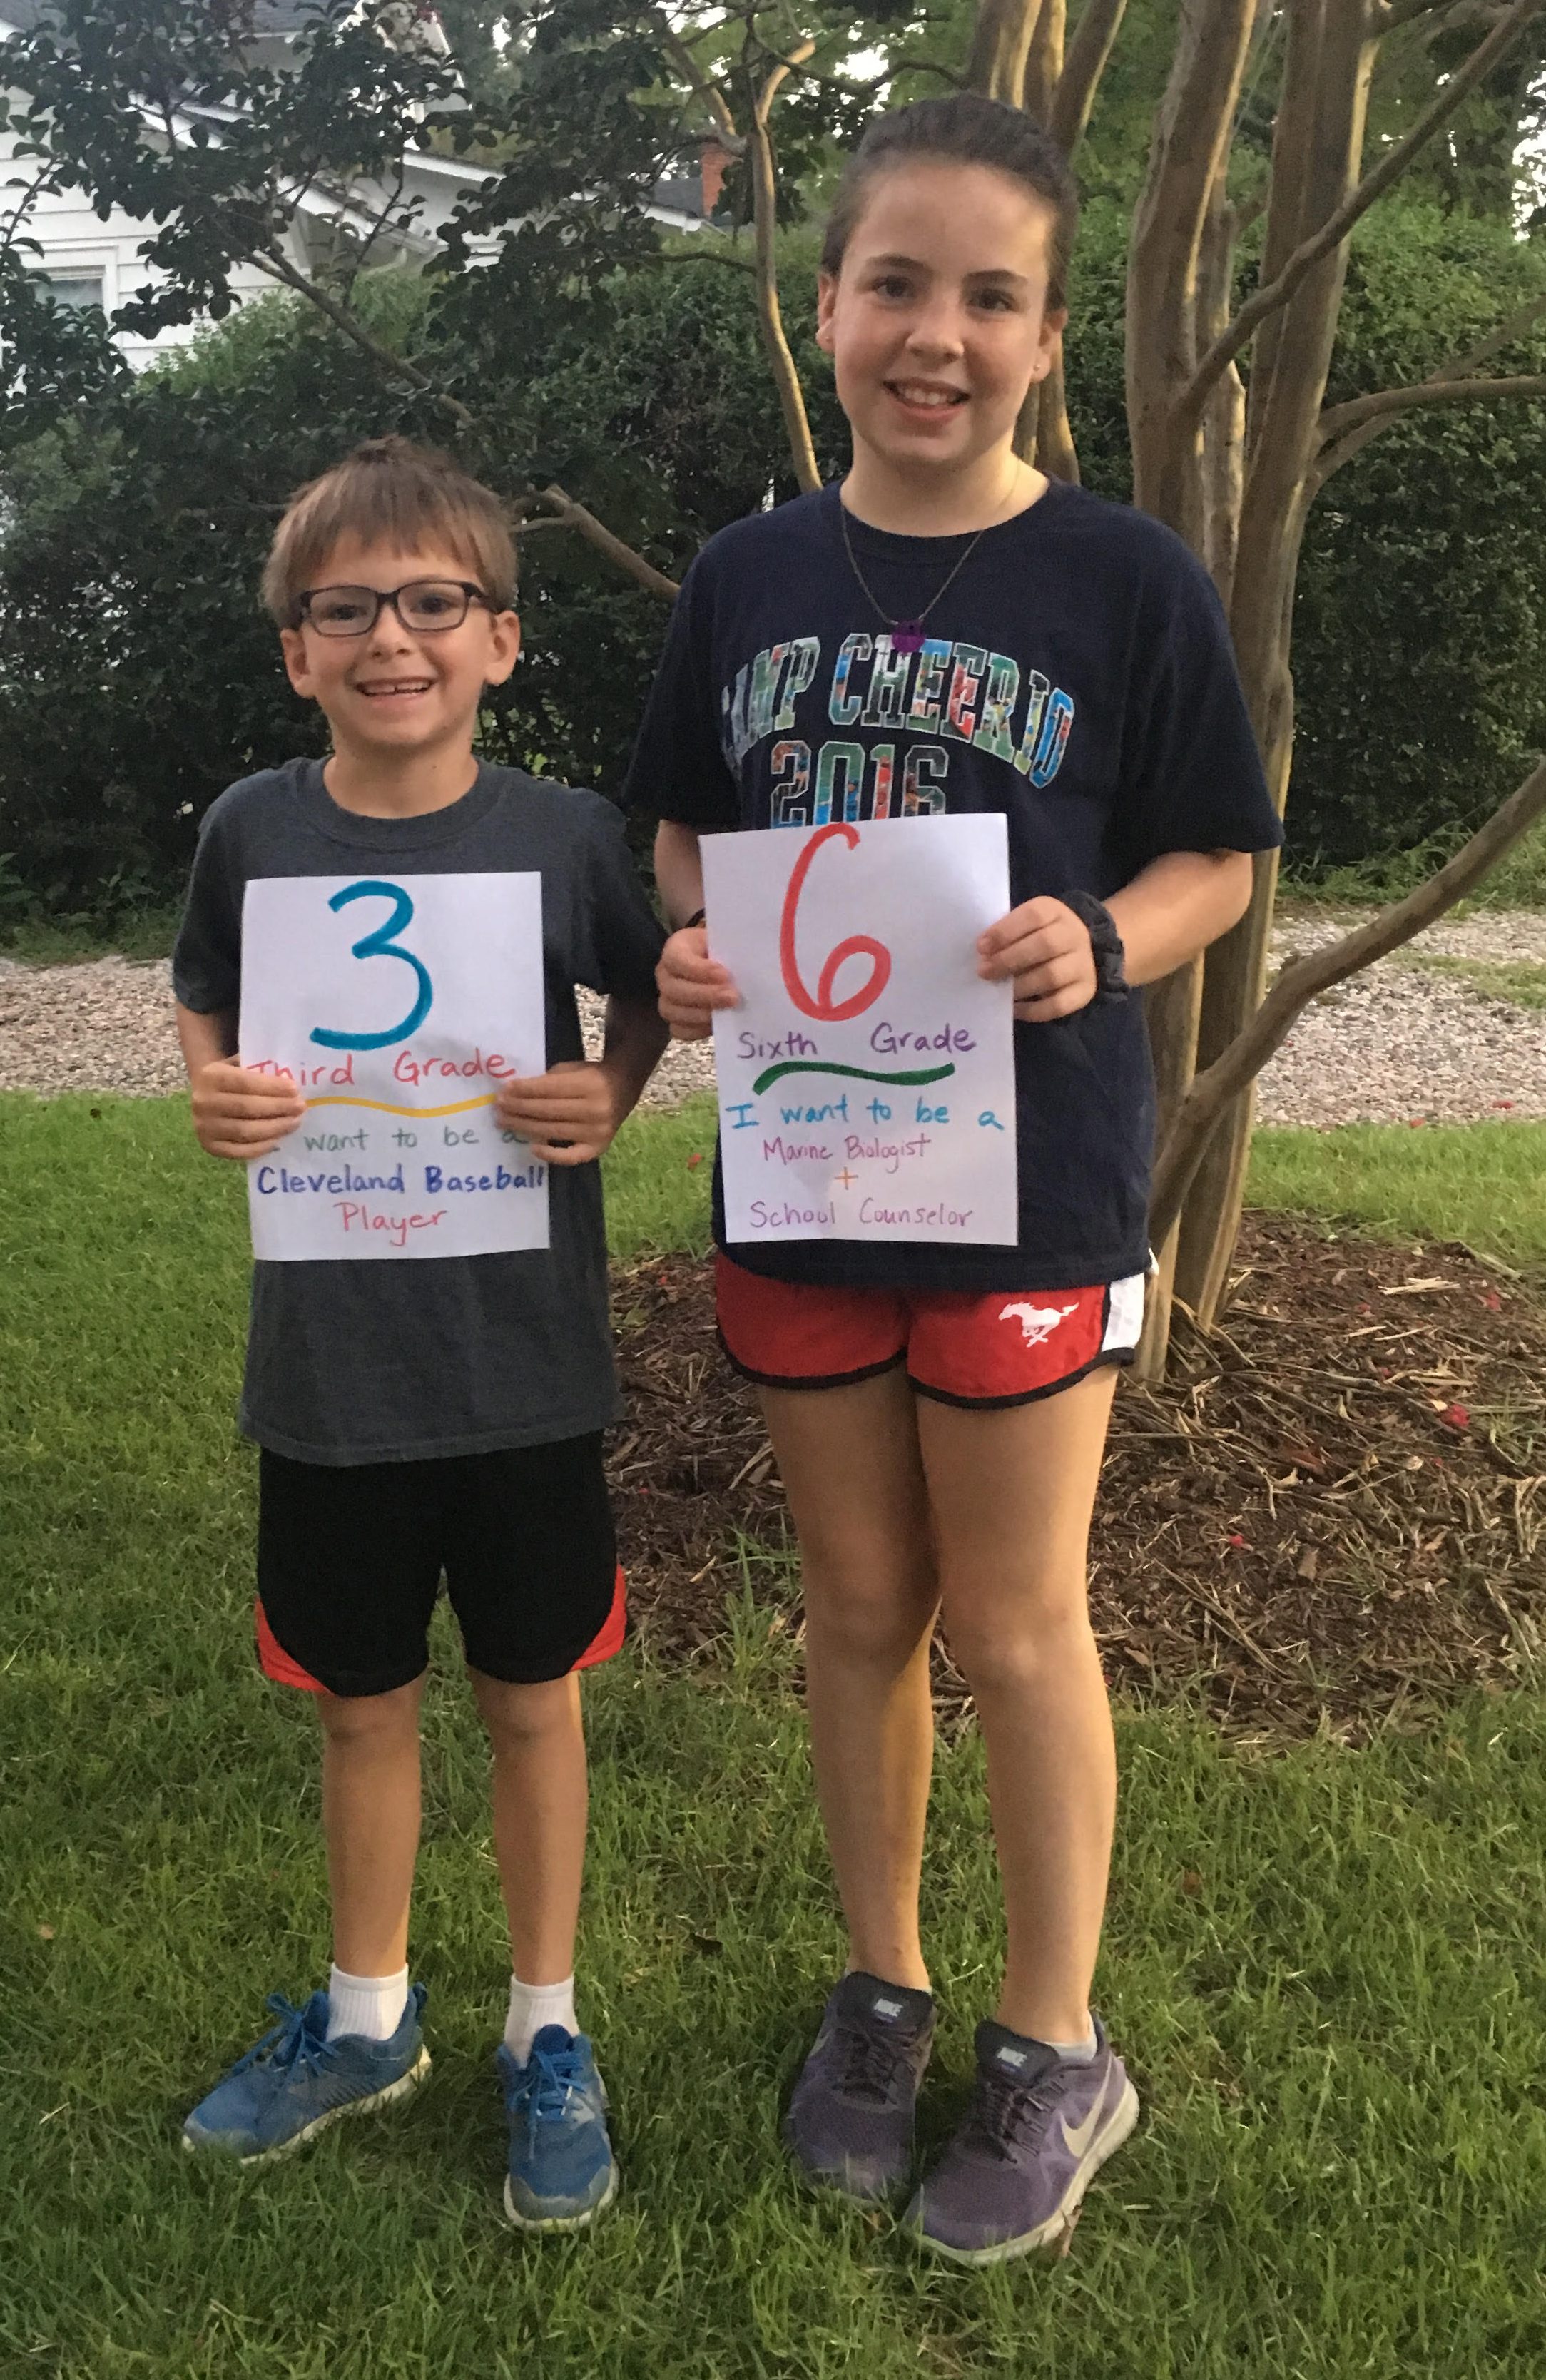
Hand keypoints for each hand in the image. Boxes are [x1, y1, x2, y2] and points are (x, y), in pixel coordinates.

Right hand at [189, 1058, 305, 1158]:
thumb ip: (260, 1071)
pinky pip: (240, 1151)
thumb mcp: (240, 1065)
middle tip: (300, 1107)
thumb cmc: (231, 1079)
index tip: (295, 1090)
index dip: (271, 1087)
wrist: (205, 1096)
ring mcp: (204, 1127)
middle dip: (278, 1108)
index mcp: (210, 1076)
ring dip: (275, 1128)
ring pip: (245, 1131)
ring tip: (295, 1122)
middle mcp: (203, 1103)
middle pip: (246, 1107)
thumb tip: (290, 1085)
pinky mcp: (210, 1147)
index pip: (244, 1082)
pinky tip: (279, 1139)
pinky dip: (262, 1147)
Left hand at [496, 1059, 627, 1165]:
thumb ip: (548, 1081)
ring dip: (524, 1126)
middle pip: (548, 1111)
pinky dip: (551, 1155)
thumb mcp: (571, 1069)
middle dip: (519, 1108)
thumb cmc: (591, 1077)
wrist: (623, 1088)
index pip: (548, 1090)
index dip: (524, 1090)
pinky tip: (532, 1147)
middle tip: (498, 1107)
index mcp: (589, 1085)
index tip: (504, 1090)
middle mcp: (594, 1110)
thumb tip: (515, 1093)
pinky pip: (571, 1157)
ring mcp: (597, 1132)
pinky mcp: (598, 1148)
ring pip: (553, 1131)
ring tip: (504, 1122)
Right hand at [656, 924, 737, 1041]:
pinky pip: (678, 1030)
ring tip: (728, 1013)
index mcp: (676, 948)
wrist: (720, 964)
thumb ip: (732, 950)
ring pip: (672, 1011)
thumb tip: (754, 962)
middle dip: (705, 995)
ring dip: (701, 1015)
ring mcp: (667, 998)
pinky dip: (696, 1030)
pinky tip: (717, 1025)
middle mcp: (665, 974)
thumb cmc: (724, 950)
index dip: (699, 969)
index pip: (677, 958)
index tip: (725, 974)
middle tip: (733, 997)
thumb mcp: (726, 942)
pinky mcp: (675, 1018)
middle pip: (674, 988)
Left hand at [977, 897, 1097, 1021]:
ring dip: (1020, 985)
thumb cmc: (1036, 937)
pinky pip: (1058, 1004)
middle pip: (1045, 945)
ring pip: (1052, 976)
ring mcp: (1084, 964)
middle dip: (1009, 960)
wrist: (1075, 952)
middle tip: (985, 972)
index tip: (981, 947)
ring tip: (1000, 991)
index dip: (1005, 931)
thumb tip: (984, 956)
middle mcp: (1075, 935)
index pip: (1033, 916)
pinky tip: (1014, 1008)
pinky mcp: (1085, 990)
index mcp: (1055, 912)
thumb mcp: (1024, 925)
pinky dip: (1032, 1010)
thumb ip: (1005, 935)